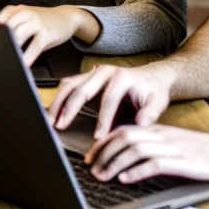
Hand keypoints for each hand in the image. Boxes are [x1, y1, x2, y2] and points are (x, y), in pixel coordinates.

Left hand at [0, 4, 90, 65]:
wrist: (67, 17)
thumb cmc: (42, 22)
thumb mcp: (26, 19)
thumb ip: (13, 27)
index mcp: (16, 10)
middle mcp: (24, 13)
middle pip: (6, 30)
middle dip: (0, 44)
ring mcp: (36, 22)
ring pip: (18, 37)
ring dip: (12, 52)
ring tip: (6, 63)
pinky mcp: (46, 33)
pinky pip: (34, 47)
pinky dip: (27, 58)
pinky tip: (24, 65)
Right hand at [47, 62, 176, 139]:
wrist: (150, 78)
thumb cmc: (152, 91)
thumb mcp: (158, 102)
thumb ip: (150, 113)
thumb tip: (141, 123)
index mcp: (121, 77)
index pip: (108, 100)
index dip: (102, 119)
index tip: (98, 137)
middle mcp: (104, 72)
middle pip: (82, 89)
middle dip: (69, 109)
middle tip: (60, 126)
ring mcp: (93, 73)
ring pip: (69, 85)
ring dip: (58, 103)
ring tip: (51, 121)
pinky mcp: (86, 78)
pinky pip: (68, 86)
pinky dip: (59, 99)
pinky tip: (54, 113)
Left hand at [86, 124, 208, 183]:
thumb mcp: (179, 146)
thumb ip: (157, 149)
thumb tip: (132, 161)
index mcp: (161, 130)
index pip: (124, 130)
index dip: (104, 142)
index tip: (91, 155)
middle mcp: (164, 136)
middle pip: (124, 137)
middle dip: (102, 152)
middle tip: (90, 167)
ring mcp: (174, 148)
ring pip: (135, 149)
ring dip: (114, 163)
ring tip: (102, 175)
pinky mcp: (184, 163)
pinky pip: (155, 164)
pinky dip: (136, 171)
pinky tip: (125, 179)